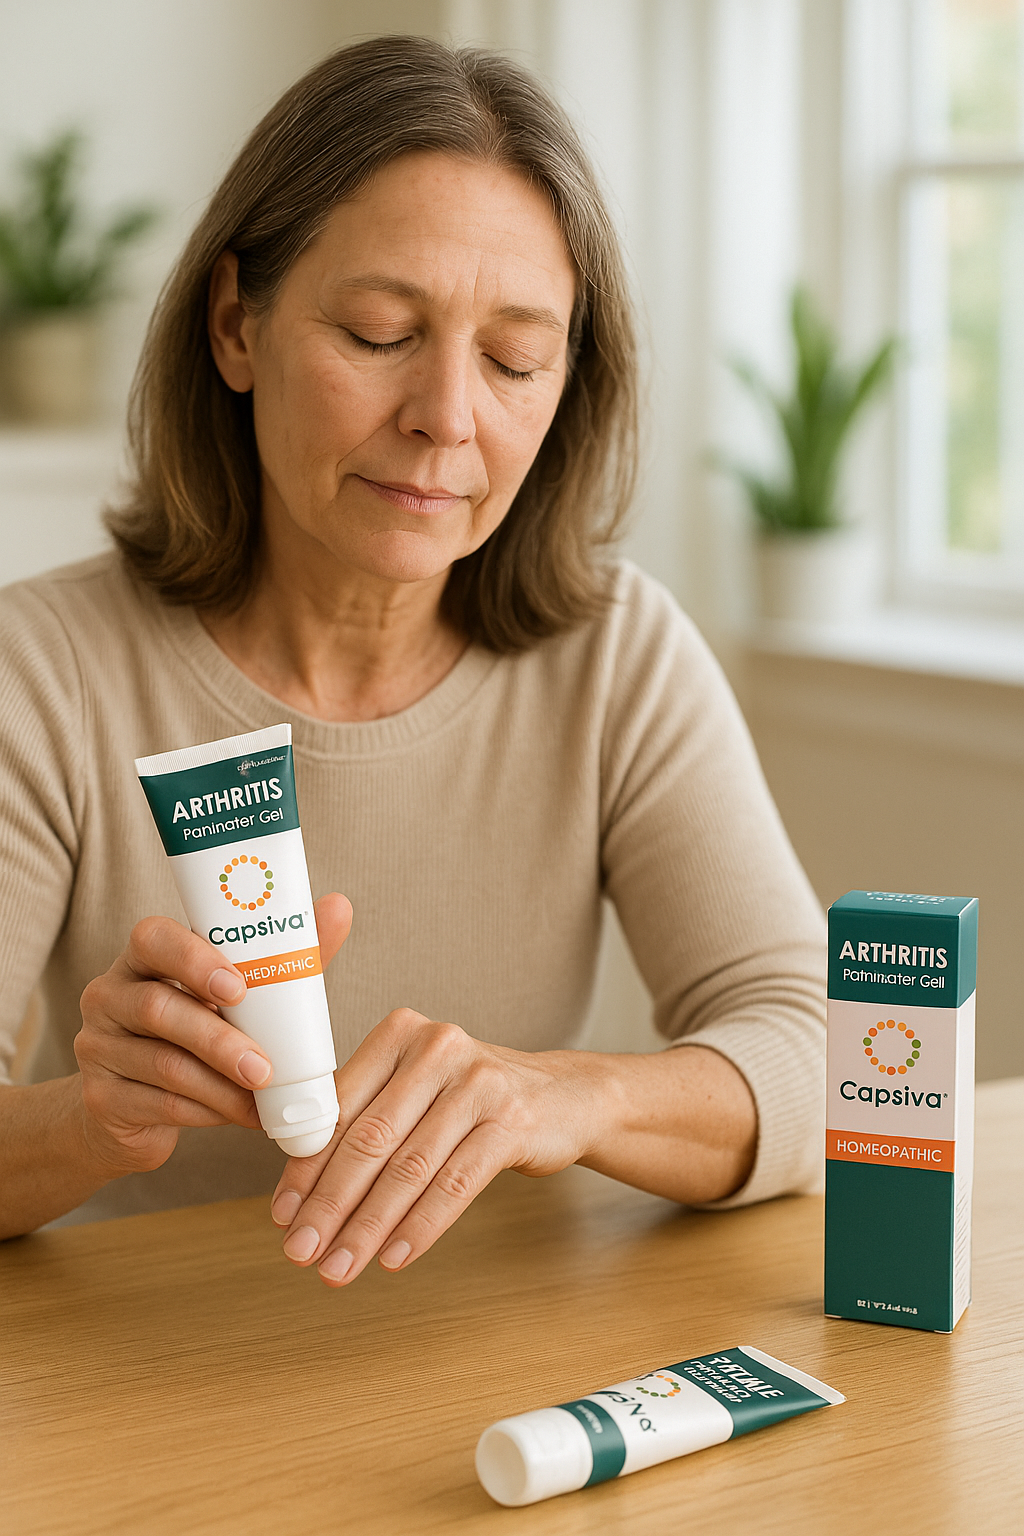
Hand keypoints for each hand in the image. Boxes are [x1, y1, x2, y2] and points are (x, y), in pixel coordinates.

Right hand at [74, 893, 351, 1178]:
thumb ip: (281, 955)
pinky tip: (240, 1117)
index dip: (193, 959)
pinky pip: (159, 1104)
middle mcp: (110, 995)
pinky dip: (209, 1112)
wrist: (133, 1109)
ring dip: (221, 1085)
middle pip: (157, 1007)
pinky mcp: (101, 1098)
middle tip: (264, 1066)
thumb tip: (339, 906)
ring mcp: (98, 1048)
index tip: (238, 987)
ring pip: (163, 1063)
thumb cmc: (197, 1032)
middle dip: (219, 1039)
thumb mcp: (234, 994)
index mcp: (143, 958)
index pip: (152, 938)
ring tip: (261, 1096)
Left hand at [270, 1009, 607, 1285]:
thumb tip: (298, 1194)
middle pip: (370, 1139)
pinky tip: (394, 1258)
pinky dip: (420, 1227)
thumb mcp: (416, 1090)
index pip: (340, 1107)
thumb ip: (365, 1119)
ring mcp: (478, 1081)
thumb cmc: (470, 1099)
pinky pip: (455, 1183)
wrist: (561, 1096)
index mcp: (399, 1033)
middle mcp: (436, 1047)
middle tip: (300, 1252)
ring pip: (409, 1167)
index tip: (283, 1216)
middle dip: (329, 1205)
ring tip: (340, 1268)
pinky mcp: (511, 1120)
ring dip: (368, 1227)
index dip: (306, 1167)